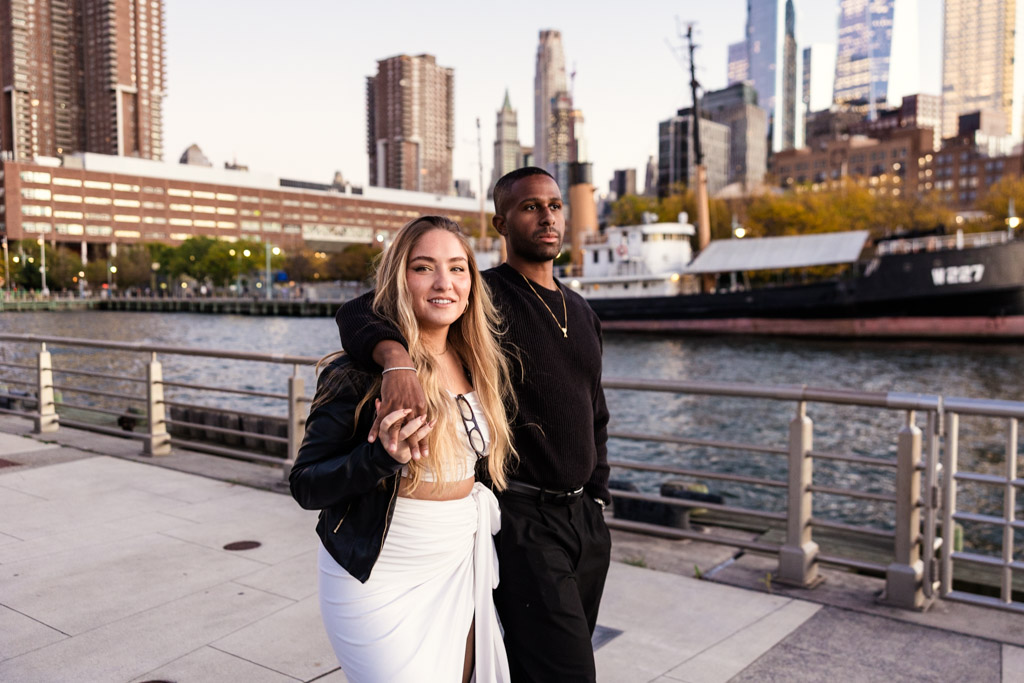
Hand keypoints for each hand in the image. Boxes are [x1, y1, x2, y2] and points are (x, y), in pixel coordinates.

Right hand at [368, 343, 428, 459]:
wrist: (400, 368)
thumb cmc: (410, 384)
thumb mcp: (420, 397)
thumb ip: (420, 410)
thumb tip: (423, 422)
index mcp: (421, 407)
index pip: (422, 429)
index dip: (423, 441)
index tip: (425, 454)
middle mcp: (411, 408)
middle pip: (411, 429)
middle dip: (412, 444)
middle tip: (414, 458)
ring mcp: (398, 405)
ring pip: (396, 425)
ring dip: (393, 439)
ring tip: (392, 451)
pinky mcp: (387, 402)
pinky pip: (380, 418)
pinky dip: (375, 429)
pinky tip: (372, 439)